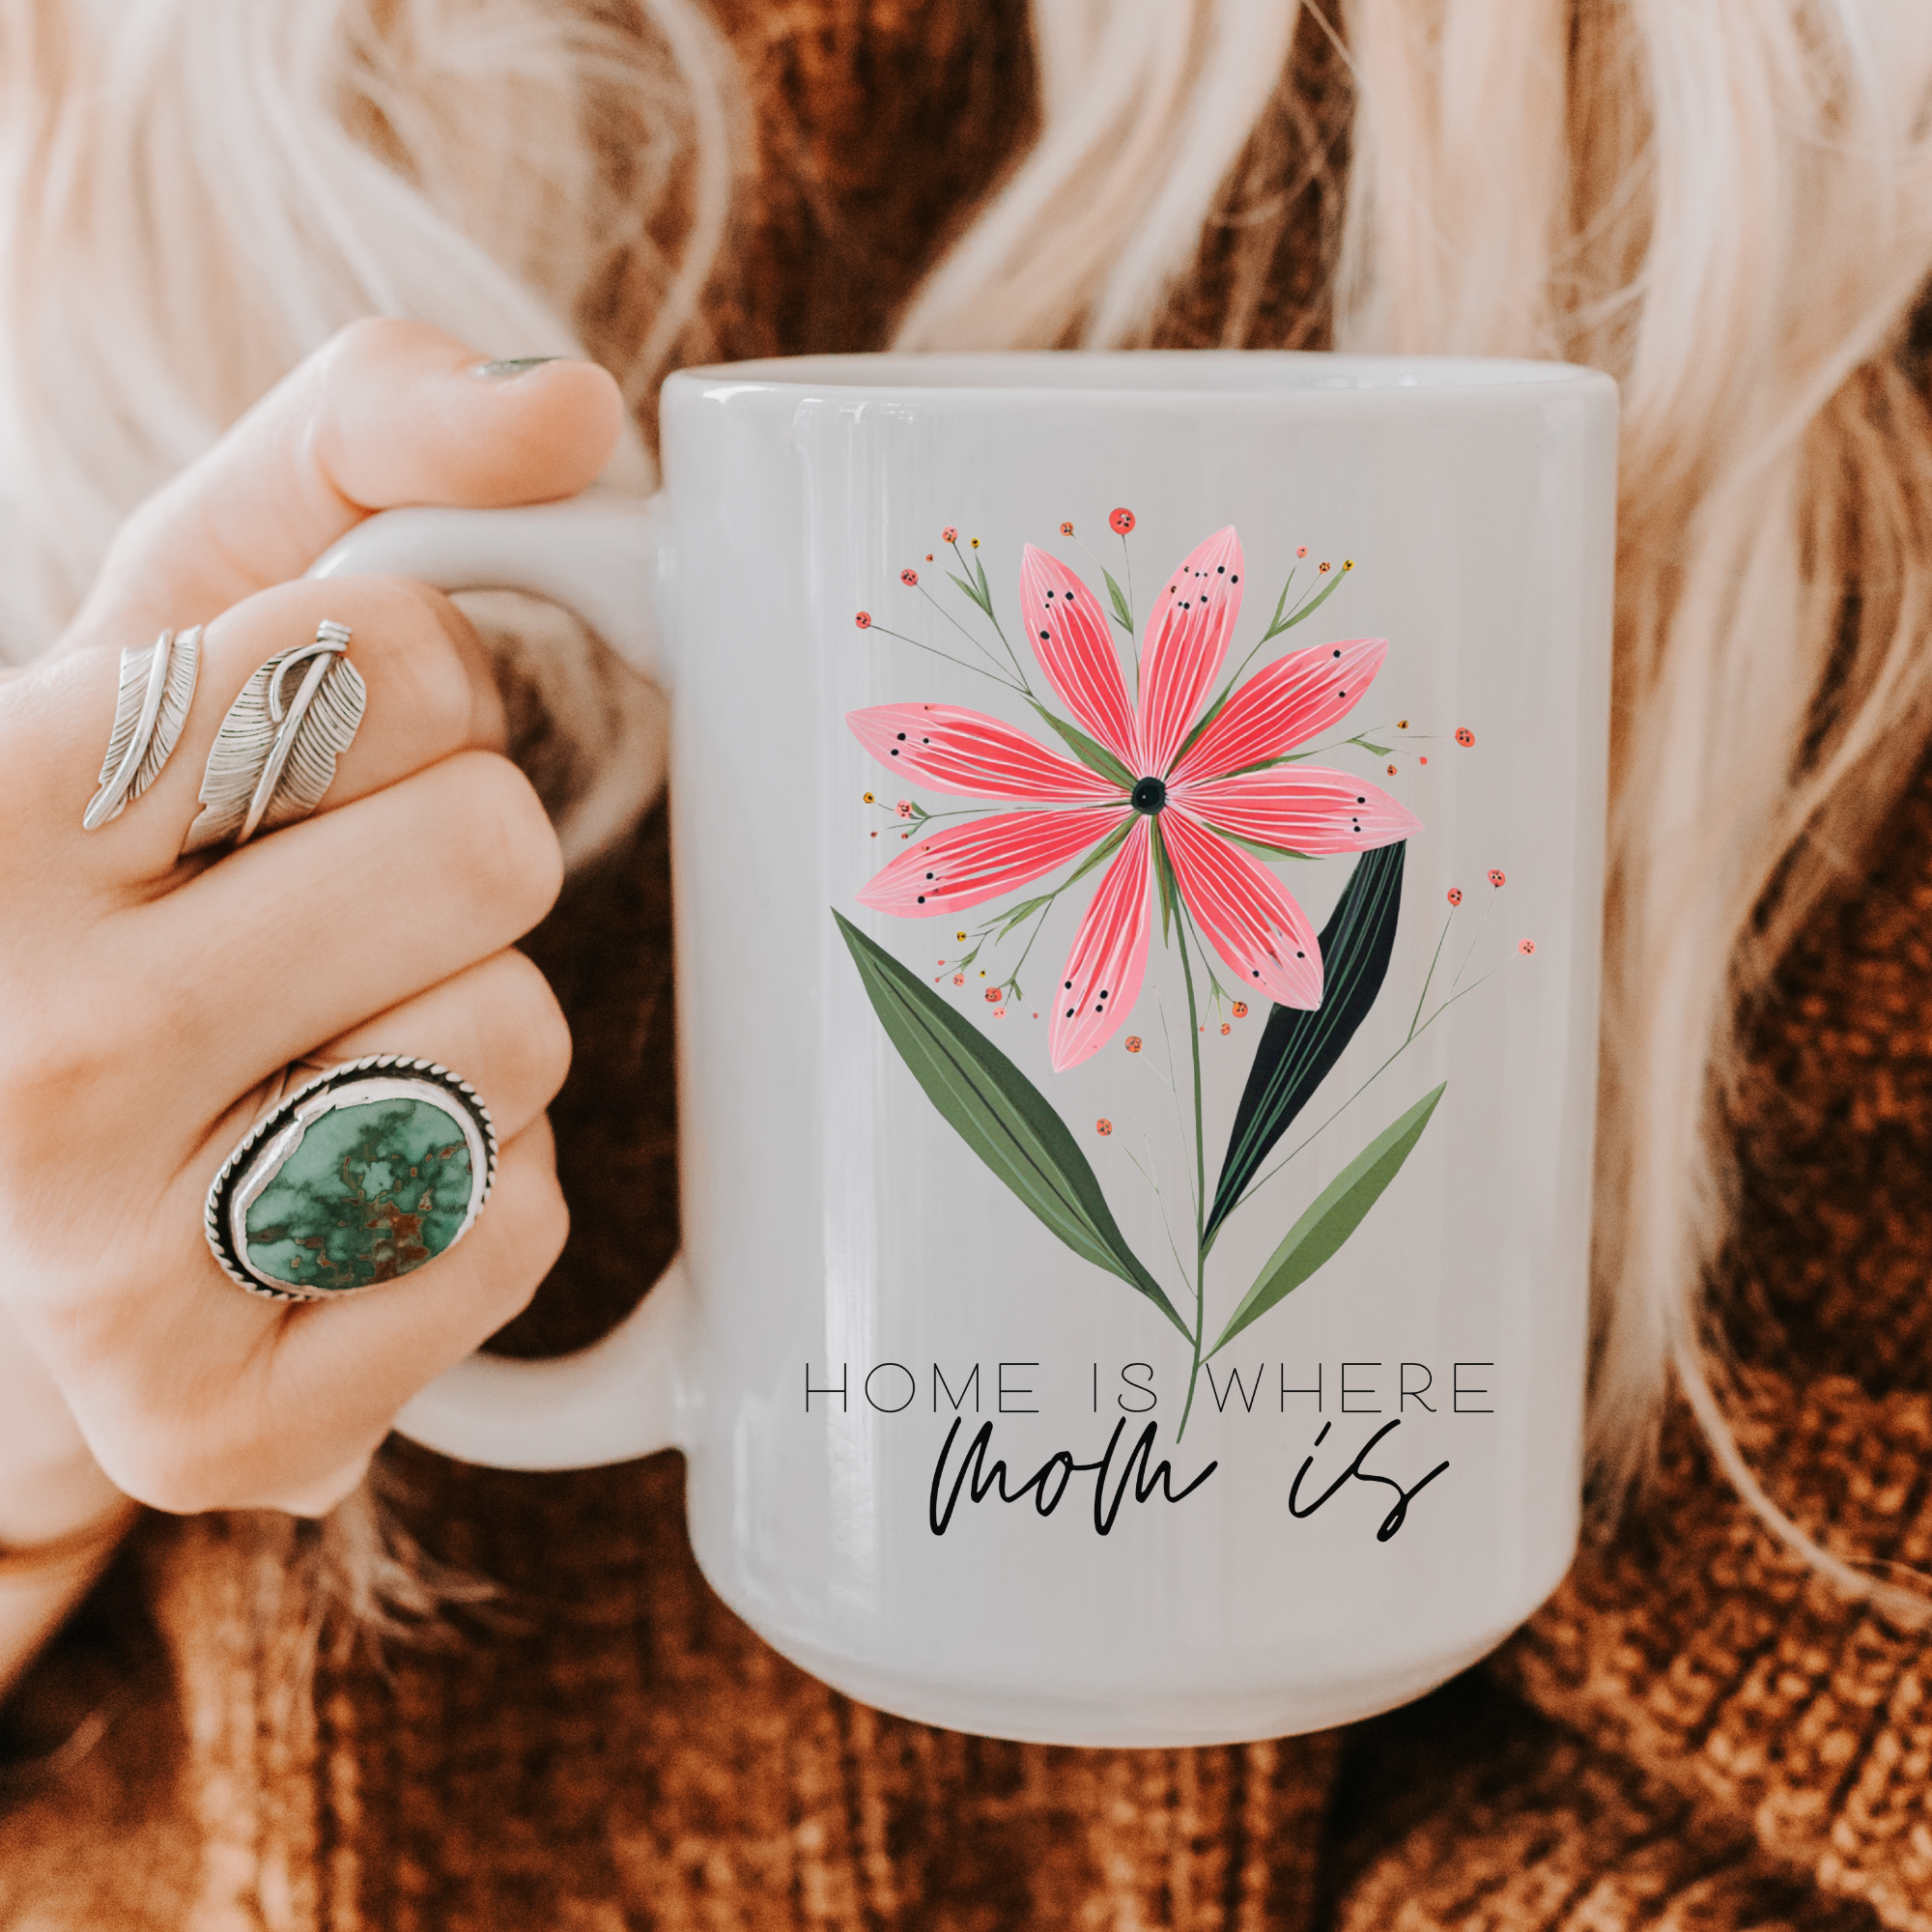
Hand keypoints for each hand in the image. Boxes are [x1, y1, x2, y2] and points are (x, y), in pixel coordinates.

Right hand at [0, 320, 624, 1516]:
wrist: (11, 1159)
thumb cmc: (128, 862)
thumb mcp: (183, 618)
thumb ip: (362, 445)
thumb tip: (574, 408)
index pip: (407, 653)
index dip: (421, 690)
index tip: (314, 755)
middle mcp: (17, 1047)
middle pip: (488, 848)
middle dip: (458, 858)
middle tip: (333, 912)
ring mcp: (108, 1269)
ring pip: (514, 1042)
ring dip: (470, 1026)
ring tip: (324, 1048)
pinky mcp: (223, 1427)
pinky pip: (517, 1232)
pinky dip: (483, 1194)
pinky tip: (348, 1187)